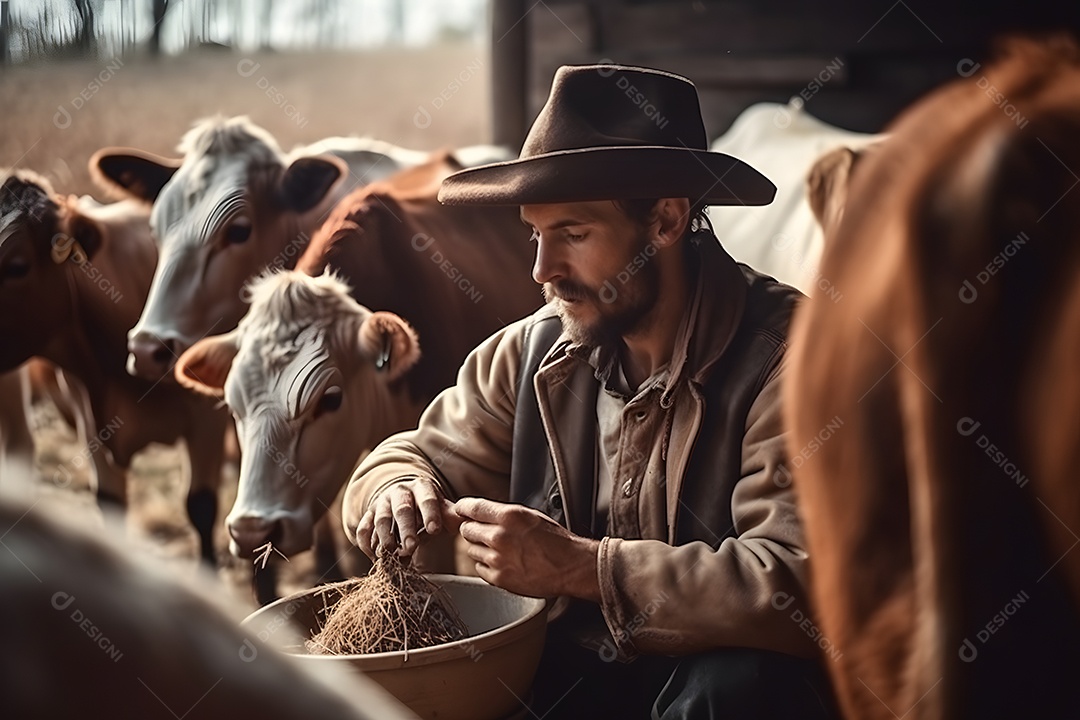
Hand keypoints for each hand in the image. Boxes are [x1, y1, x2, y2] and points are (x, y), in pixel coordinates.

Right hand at [356, 478, 455, 558]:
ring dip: (385, 539)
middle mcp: (399, 492)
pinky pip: (363, 529)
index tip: (435, 530)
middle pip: (402, 510)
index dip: (431, 514)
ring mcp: (382, 503)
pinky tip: (376, 558)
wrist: (401, 495)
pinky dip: (367, 544)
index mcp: (421, 488)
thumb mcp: (440, 506)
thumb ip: (450, 515)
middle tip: (412, 547)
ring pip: (380, 519)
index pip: (427, 499)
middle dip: (406, 529)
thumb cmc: (426, 506)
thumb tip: (466, 522)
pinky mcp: (368, 515)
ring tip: (392, 555)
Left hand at [454, 497, 599, 600]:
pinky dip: (487, 566)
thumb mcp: (530, 516)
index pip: (472, 507)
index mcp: (509, 516)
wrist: (571, 567)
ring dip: (481, 549)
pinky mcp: (499, 579)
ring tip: (501, 551)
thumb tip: (482, 513)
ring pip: (471, 550)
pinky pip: (479, 569)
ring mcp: (498, 559)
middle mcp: (500, 536)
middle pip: (466, 530)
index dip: (463, 508)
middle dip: (473, 530)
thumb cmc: (556, 541)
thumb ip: (504, 514)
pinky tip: (504, 563)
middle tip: (484, 533)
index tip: (461, 510)